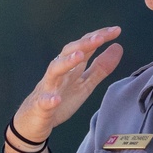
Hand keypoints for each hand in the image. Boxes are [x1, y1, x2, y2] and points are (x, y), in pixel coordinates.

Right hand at [12, 28, 123, 144]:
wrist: (35, 122)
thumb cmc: (61, 100)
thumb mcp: (85, 83)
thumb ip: (100, 67)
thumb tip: (118, 47)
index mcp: (71, 67)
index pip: (84, 46)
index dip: (99, 37)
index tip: (116, 30)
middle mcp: (58, 73)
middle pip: (68, 52)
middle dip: (84, 44)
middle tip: (100, 38)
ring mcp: (48, 88)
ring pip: (54, 71)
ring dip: (66, 62)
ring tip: (79, 56)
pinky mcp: (41, 107)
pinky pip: (43, 102)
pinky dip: (49, 100)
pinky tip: (55, 99)